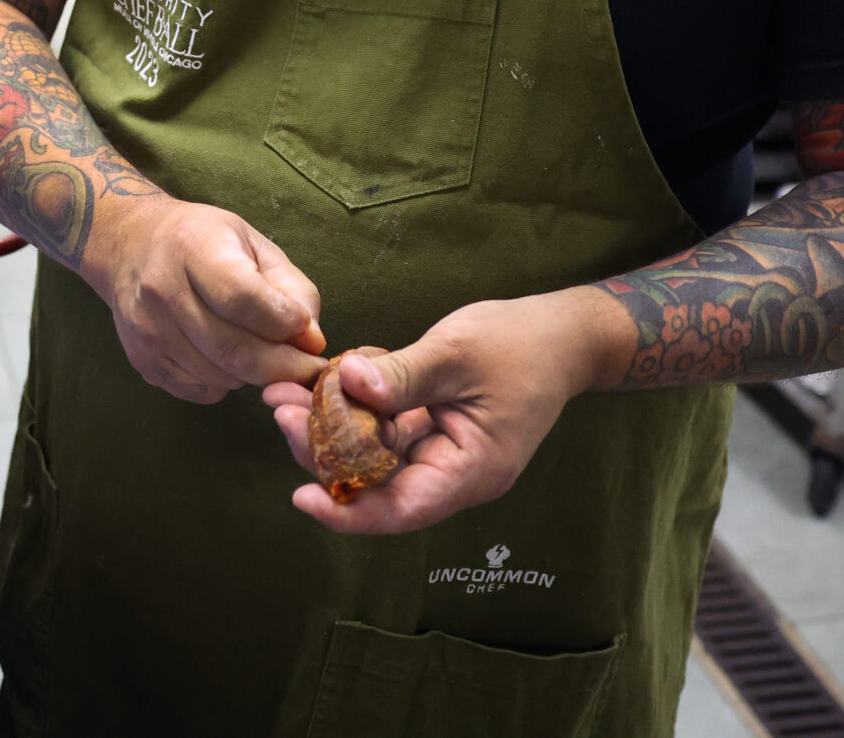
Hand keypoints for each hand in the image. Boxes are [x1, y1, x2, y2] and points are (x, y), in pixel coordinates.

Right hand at [82, 196, 327, 403]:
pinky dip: (226, 382)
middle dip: (283, 367)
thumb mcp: (254, 244)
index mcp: (193, 247)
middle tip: (307, 367)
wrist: (130, 245)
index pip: (242, 299)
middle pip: (234, 350)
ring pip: (221, 377)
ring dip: (254, 374)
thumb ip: (293, 290)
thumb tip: (312, 342)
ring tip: (260, 349)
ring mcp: (147, 330)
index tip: (305, 330)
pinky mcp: (142, 360)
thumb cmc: (203, 241)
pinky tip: (224, 355)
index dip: (283, 322)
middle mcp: (162, 289)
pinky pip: (201, 390)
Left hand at [260, 288, 622, 534]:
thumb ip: (404, 375)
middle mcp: (451, 472)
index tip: (301, 496)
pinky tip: (326, 380)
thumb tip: (347, 385)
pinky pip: (384, 427)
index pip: (401, 509)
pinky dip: (356, 407)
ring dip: (330, 425)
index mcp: (469, 472)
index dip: (348, 511)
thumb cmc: (522, 344)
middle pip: (377, 482)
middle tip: (280, 409)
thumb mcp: (458, 353)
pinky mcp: (430, 427)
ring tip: (287, 393)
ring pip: (373, 453)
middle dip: (323, 451)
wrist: (563, 334)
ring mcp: (440, 451)